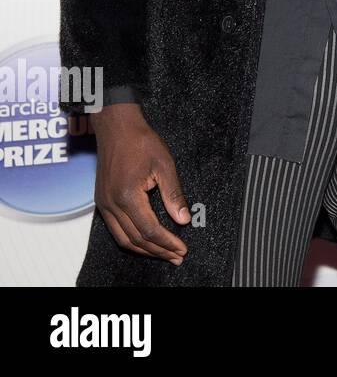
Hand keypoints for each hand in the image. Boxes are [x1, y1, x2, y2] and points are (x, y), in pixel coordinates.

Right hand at [88, 103, 190, 265]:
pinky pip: (115, 230)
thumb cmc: (141, 142)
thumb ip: (174, 194)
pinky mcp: (102, 202)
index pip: (150, 230)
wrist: (117, 128)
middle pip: (136, 239)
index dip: (167, 243)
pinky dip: (131, 240)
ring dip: (144, 250)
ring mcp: (104, 204)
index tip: (182, 249)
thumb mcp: (165, 165)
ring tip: (164, 254)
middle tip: (177, 257)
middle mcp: (112, 204)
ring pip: (123, 239)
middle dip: (158, 251)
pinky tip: (146, 241)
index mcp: (128, 196)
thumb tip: (183, 219)